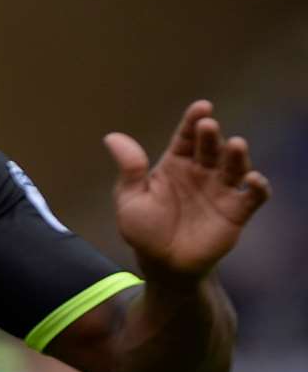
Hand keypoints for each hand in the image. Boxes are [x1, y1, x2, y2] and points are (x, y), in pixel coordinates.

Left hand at [104, 100, 270, 281]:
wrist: (164, 264)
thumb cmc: (145, 230)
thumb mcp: (130, 199)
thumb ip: (129, 170)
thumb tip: (112, 137)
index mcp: (174, 164)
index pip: (186, 137)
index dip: (193, 120)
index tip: (201, 107)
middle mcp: (200, 172)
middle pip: (210, 148)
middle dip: (211, 135)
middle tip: (209, 125)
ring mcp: (220, 190)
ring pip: (234, 166)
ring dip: (237, 155)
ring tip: (236, 145)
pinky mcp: (236, 212)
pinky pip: (253, 196)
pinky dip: (259, 187)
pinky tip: (254, 181)